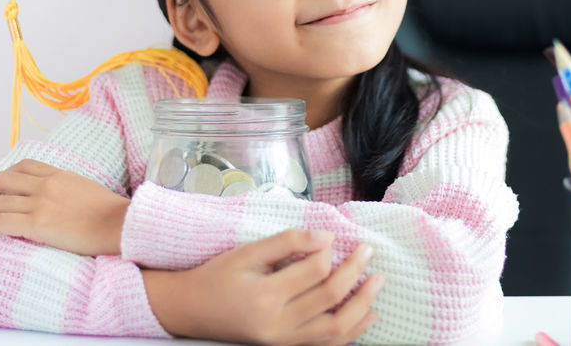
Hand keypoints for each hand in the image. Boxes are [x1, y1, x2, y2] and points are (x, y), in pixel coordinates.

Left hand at [0, 159, 129, 256]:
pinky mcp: (37, 222)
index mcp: (62, 175)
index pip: (25, 167)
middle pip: (3, 181)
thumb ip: (71, 194)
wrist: (122, 224)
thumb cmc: (114, 216)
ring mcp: (41, 202)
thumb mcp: (91, 194)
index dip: (2, 175)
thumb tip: (61, 208)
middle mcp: (47, 185)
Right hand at [142, 228, 383, 344]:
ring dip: (362, 305)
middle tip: (368, 251)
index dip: (329, 251)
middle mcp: (276, 325)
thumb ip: (288, 241)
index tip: (336, 236)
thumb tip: (326, 237)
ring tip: (378, 282)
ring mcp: (282, 342)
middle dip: (355, 272)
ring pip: (334, 329)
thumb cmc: (219, 276)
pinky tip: (368, 316)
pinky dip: (351, 332)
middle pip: (329, 298)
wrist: (193, 310)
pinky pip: (325, 345)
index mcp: (264, 297)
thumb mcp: (248, 252)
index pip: (313, 271)